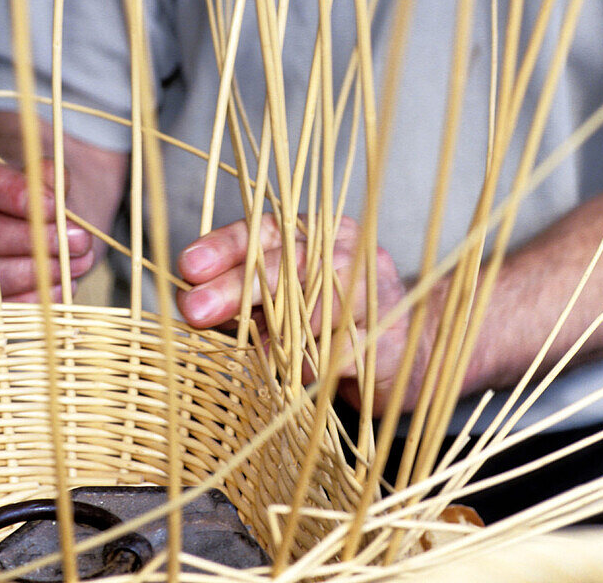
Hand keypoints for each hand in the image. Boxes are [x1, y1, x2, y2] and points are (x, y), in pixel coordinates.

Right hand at [0, 153, 95, 300]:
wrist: (43, 221)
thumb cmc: (39, 193)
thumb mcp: (46, 176)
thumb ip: (47, 178)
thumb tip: (52, 193)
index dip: (8, 191)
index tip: (54, 205)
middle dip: (25, 239)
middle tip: (77, 240)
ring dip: (30, 274)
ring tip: (75, 264)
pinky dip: (29, 302)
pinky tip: (64, 287)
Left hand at [176, 215, 432, 413]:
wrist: (414, 352)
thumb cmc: (332, 322)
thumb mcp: (282, 300)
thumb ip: (242, 297)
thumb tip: (190, 302)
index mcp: (313, 234)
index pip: (263, 231)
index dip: (224, 247)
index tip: (188, 267)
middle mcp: (344, 254)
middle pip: (286, 263)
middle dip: (236, 287)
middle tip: (194, 310)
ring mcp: (371, 296)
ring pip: (319, 302)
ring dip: (275, 326)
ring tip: (245, 347)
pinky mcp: (387, 342)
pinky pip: (343, 350)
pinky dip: (311, 362)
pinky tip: (287, 372)